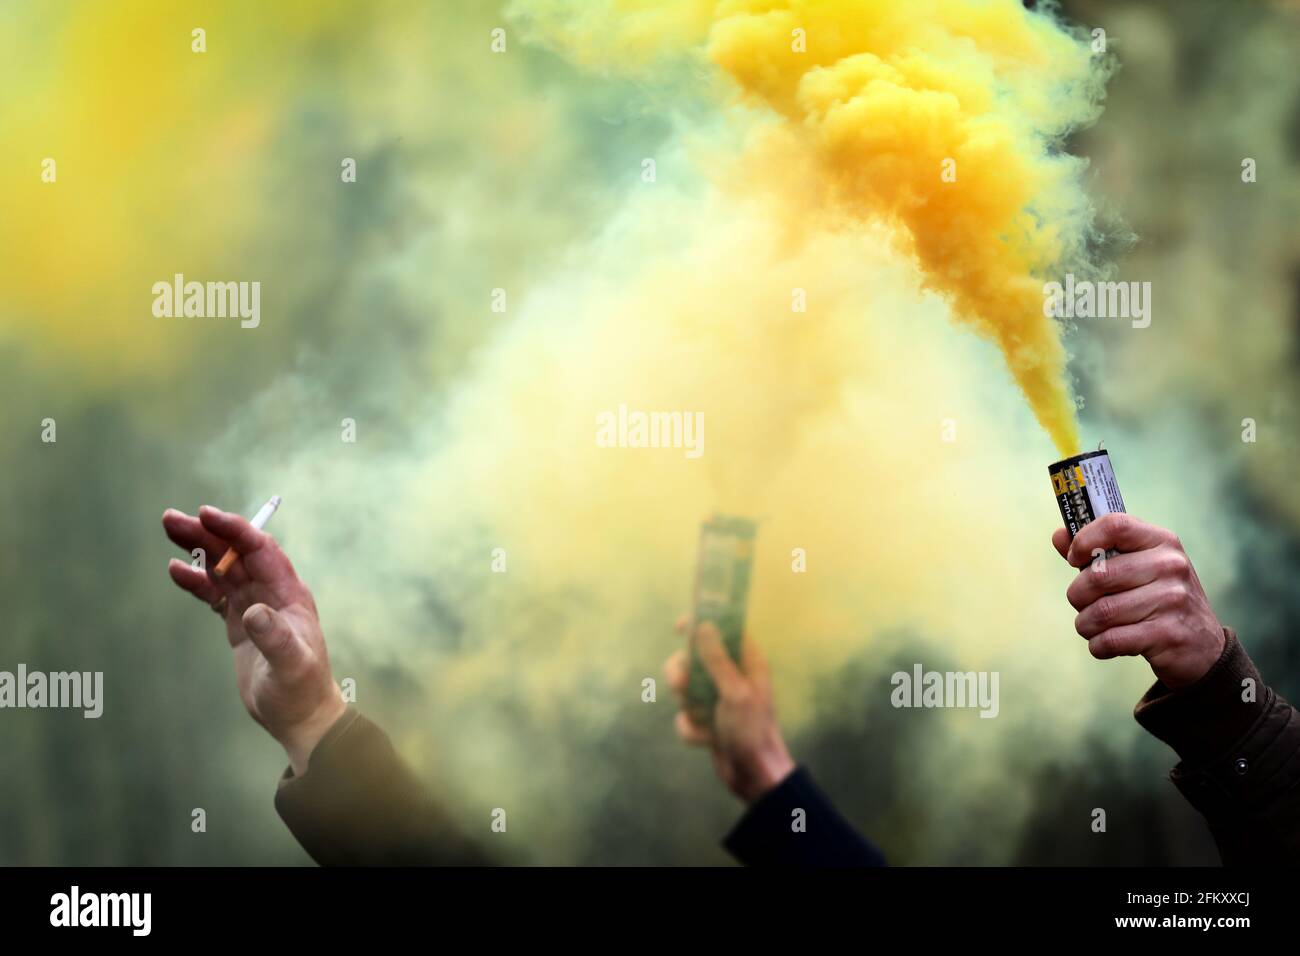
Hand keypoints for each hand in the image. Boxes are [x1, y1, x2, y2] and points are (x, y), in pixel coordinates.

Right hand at [163, 505, 346, 773]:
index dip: (234, 530)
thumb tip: (252, 612)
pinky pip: (216, 593)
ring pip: (224, 568)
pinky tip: (176, 570)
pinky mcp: (240, 624)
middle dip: (207, 533)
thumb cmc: (300, 691)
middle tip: (171, 518)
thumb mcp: (290, 666)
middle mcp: (273, 593)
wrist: (299, 715)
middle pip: (237, 553)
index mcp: (289, 593)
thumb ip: (274, 639)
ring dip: (199, 549)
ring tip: (169, 529)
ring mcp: (255, 606)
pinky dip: (197, 580)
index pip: (260, 550)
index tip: (206, 514)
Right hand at [664, 617, 794, 802]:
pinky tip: (708, 740)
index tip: (679, 626)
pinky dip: (692, 729)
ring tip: (704, 720)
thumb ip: (717, 659)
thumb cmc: (752, 730)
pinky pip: (685, 716)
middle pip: (692, 659)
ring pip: (684, 689)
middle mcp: (731, 677)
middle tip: (683, 686)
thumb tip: (703, 626)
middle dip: (683, 675)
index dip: (700, 624)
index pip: (722, 630)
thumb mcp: (736, 692)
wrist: (753, 775)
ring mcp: (717, 699)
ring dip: (689, 707)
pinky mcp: (707, 721)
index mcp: (746, 662)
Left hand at [1051, 513, 1224, 689]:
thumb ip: (1097, 551)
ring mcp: (1173, 600)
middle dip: (1078, 595)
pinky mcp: (1168, 634)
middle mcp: (1170, 566)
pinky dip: (1098, 645)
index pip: (1115, 525)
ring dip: (1086, 624)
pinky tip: (1105, 644)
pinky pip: (1110, 640)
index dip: (1083, 541)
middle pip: (1098, 575)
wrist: (1203, 646)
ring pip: (1101, 612)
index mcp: (1161, 541)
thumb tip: (1059, 535)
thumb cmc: (1158, 598)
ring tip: (1093, 626)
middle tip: (1083, 604)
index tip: (1074, 560)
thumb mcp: (1137, 567)